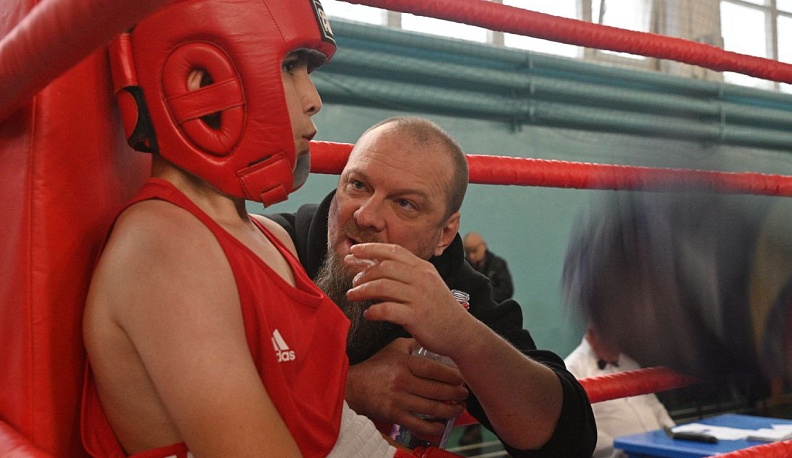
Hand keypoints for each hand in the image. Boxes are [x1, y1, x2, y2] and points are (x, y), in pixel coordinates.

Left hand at [345, 243, 475, 357]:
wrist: (461, 332)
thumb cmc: (439, 309)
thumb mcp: (426, 285)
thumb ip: (403, 276)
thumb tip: (372, 270)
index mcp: (423, 268)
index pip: (393, 251)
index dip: (371, 248)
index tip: (354, 251)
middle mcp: (422, 278)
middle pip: (384, 267)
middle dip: (363, 272)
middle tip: (353, 282)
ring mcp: (420, 297)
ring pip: (382, 286)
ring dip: (362, 290)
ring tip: (352, 295)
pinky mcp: (417, 317)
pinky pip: (387, 310)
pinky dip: (373, 311)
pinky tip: (368, 314)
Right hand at [345, 338, 467, 436]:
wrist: (353, 386)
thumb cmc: (374, 367)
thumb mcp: (391, 349)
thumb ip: (410, 344)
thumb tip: (428, 338)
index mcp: (403, 364)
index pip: (432, 369)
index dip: (450, 375)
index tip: (461, 378)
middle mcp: (402, 382)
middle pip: (436, 389)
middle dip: (455, 393)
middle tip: (464, 393)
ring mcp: (399, 400)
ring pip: (431, 408)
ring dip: (449, 410)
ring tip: (458, 408)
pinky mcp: (394, 416)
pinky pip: (418, 425)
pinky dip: (433, 427)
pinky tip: (441, 425)